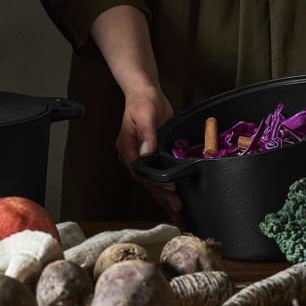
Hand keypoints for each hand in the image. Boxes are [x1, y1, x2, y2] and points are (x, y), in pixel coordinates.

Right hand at [116, 85, 182, 225]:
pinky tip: (173, 198)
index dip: (155, 183)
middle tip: (177, 209)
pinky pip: (158, 174)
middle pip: (146, 182)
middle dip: (162, 197)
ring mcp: (142, 156)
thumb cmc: (143, 101)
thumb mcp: (145, 114)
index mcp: (128, 148)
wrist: (146, 92)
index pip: (141, 172)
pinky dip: (166, 187)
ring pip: (152, 182)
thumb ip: (147, 133)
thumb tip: (146, 152)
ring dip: (164, 197)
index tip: (170, 190)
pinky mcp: (152, 154)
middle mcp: (133, 155)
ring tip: (177, 213)